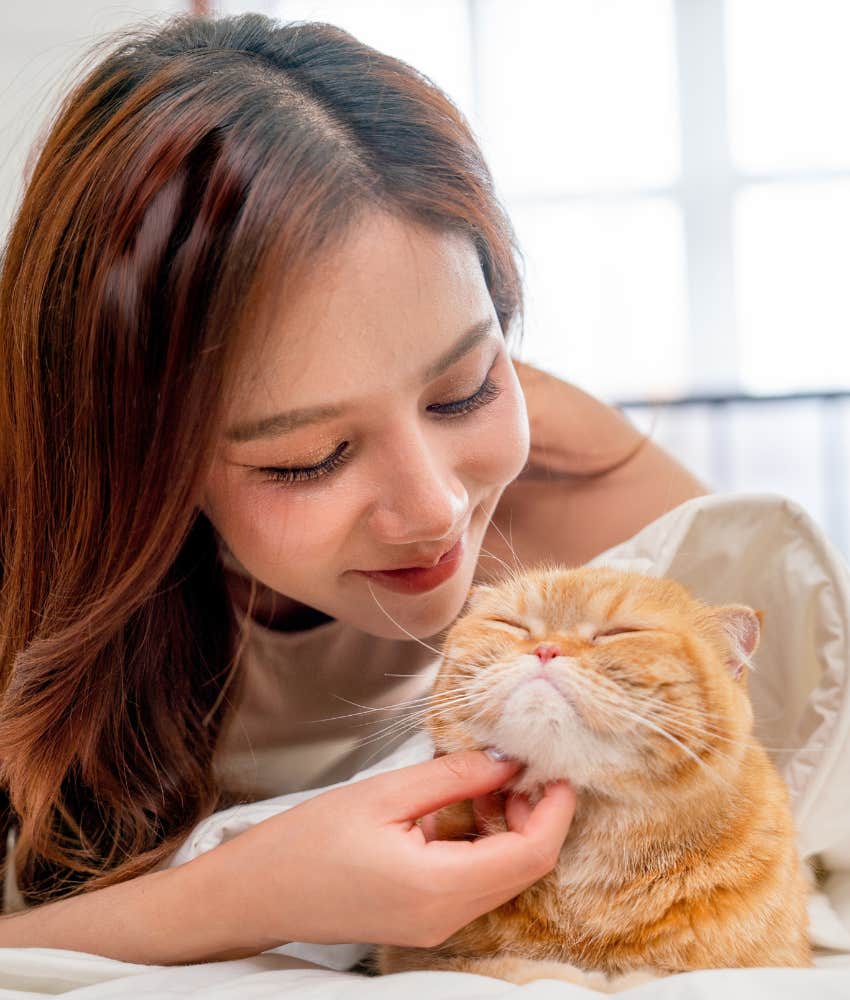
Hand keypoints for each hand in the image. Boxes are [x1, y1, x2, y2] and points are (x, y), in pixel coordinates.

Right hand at [230, 750, 575, 951]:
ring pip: (503, 875)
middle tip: (521, 761)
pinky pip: (475, 881)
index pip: (531, 854)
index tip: (559, 766)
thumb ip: (454, 776)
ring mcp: (436, 924)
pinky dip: (483, 841)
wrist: (255, 894)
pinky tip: (464, 804)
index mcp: (440, 889)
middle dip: (535, 813)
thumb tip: (508, 758)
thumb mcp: (385, 793)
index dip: (555, 808)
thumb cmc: (307, 841)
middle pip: (524, 868)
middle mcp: (447, 918)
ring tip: (487, 776)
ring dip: (509, 825)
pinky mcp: (424, 918)